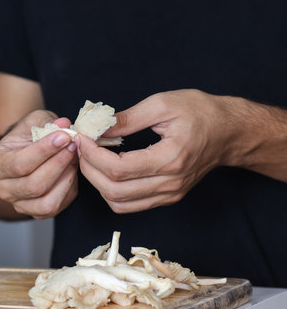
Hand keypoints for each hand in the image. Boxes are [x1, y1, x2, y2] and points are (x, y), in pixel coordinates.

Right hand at [0, 110, 78, 218]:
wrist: (27, 151)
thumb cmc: (28, 135)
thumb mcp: (35, 121)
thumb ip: (47, 122)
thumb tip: (64, 125)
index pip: (19, 164)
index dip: (44, 151)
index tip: (64, 136)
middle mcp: (2, 188)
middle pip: (34, 185)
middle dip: (59, 164)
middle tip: (73, 145)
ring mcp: (18, 204)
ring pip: (46, 202)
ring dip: (66, 179)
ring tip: (73, 158)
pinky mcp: (35, 213)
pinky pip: (55, 207)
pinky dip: (68, 190)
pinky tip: (71, 171)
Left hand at [75, 89, 238, 212]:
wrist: (229, 132)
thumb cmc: (200, 112)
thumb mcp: (162, 104)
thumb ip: (127, 118)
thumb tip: (97, 128)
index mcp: (171, 159)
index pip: (119, 169)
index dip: (93, 156)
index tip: (82, 138)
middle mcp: (170, 184)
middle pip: (114, 191)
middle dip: (89, 170)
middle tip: (80, 148)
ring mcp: (169, 194)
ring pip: (119, 203)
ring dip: (97, 183)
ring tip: (89, 159)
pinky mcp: (167, 197)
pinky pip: (129, 205)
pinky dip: (110, 191)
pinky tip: (105, 169)